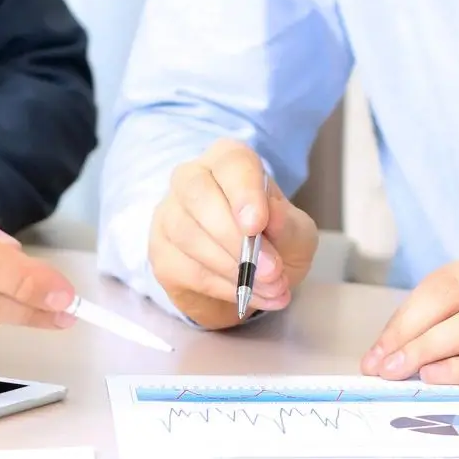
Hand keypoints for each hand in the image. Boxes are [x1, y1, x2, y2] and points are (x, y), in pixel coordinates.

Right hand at [149, 139, 318, 328]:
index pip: (231, 163)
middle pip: (198, 194)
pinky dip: (223, 288)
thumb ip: (288, 224)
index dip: (243, 192)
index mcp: (229, 162)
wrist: (252, 280)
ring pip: (189, 235)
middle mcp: (191, 179)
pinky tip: (248, 296)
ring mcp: (169, 215)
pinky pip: (187, 269)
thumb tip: (272, 216)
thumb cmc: (274, 242)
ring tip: (271, 287)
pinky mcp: (162, 253)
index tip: (257, 225)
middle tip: (271, 269)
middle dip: (234, 236)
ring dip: (234, 268)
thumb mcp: (297, 234)